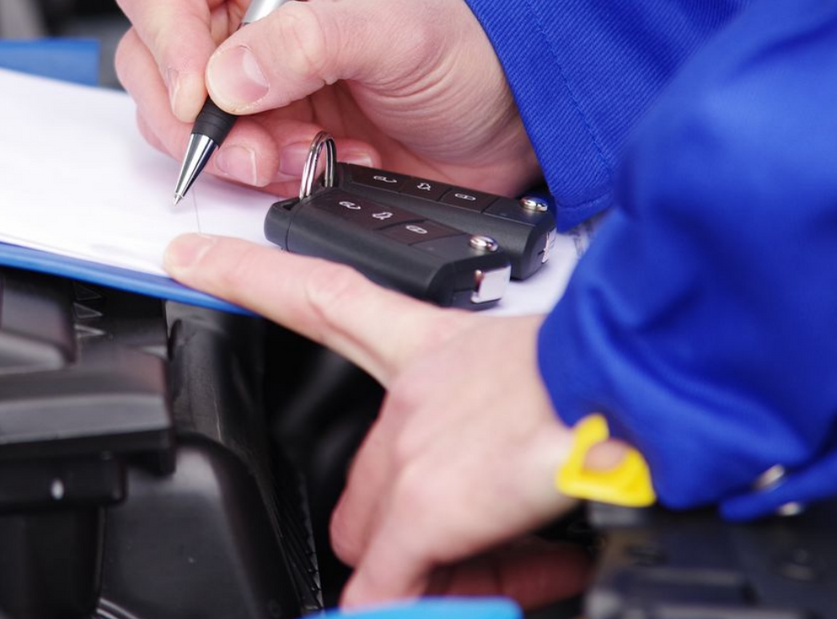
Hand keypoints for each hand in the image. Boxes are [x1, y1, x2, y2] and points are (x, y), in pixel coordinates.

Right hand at [113, 0, 536, 194]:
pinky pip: (217, 157)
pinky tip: (306, 165)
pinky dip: (252, 174)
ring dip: (228, 152)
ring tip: (294, 156)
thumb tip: (228, 77)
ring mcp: (247, 70)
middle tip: (250, 148)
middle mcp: (245, 6)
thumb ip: (312, 43)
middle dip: (193, 116)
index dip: (166, 39)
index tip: (197, 97)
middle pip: (151, 55)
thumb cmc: (469, 47)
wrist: (507, 117)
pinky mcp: (259, 125)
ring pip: (174, 115)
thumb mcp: (400, 31)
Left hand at [163, 233, 589, 608]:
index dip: (248, 273)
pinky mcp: (422, 505)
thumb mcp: (546, 390)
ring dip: (436, 569)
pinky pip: (386, 583)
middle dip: (404, 527)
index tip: (191, 253)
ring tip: (513, 569)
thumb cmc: (618, 378)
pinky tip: (428, 607)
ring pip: (381, 535)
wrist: (645, 385)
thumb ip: (506, 436)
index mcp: (436, 343)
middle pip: (363, 477)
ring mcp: (411, 447)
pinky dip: (404, 606)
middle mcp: (411, 388)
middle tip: (474, 548)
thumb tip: (522, 508)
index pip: (319, 292)